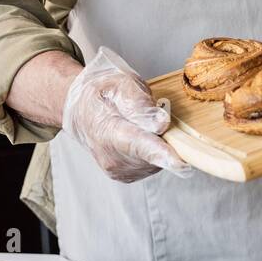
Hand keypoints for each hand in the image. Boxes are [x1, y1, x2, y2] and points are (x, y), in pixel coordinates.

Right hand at [60, 47, 193, 182]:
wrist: (80, 110)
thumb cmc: (102, 93)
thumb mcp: (119, 84)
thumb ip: (139, 103)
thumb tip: (160, 123)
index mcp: (108, 132)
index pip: (139, 145)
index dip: (162, 154)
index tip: (180, 162)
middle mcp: (111, 157)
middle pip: (153, 155)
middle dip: (165, 138)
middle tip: (154, 116)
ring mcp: (117, 169)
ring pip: (155, 161)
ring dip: (159, 144)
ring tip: (142, 125)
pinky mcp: (124, 175)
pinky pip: (151, 165)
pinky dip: (153, 151)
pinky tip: (142, 137)